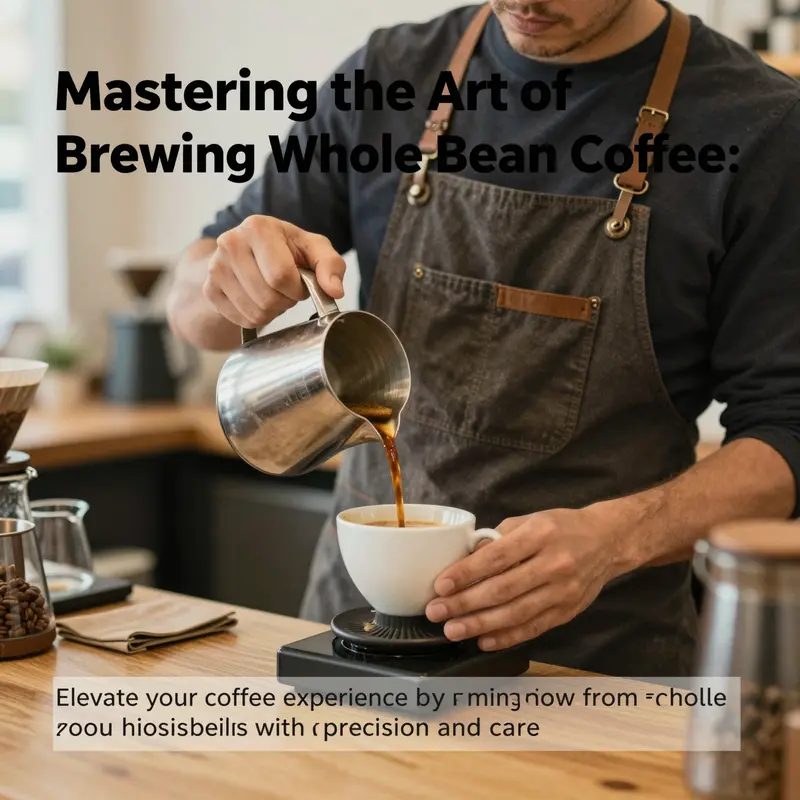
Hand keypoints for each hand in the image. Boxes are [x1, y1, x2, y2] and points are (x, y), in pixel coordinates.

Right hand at [203, 215, 346, 328]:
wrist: (252, 251)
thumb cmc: (289, 249)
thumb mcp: (315, 249)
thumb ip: (331, 265)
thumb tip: (334, 291)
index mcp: (257, 227)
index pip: (280, 276)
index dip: (297, 288)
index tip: (300, 283)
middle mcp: (230, 243)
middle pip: (267, 298)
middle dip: (285, 301)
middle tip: (287, 289)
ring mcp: (216, 267)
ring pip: (255, 313)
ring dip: (273, 311)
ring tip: (273, 292)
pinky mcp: (210, 289)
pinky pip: (242, 320)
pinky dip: (258, 317)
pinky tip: (259, 299)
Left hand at [425, 507, 627, 650]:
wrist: (608, 541)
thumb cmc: (561, 527)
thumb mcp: (529, 521)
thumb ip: (498, 540)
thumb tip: (464, 560)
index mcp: (540, 535)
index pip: (496, 558)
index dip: (466, 574)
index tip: (440, 585)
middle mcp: (553, 564)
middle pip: (502, 589)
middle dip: (464, 603)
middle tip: (436, 612)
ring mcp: (563, 591)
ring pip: (515, 613)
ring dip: (480, 625)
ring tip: (453, 630)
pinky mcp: (568, 611)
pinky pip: (533, 628)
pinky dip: (507, 637)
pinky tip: (483, 641)